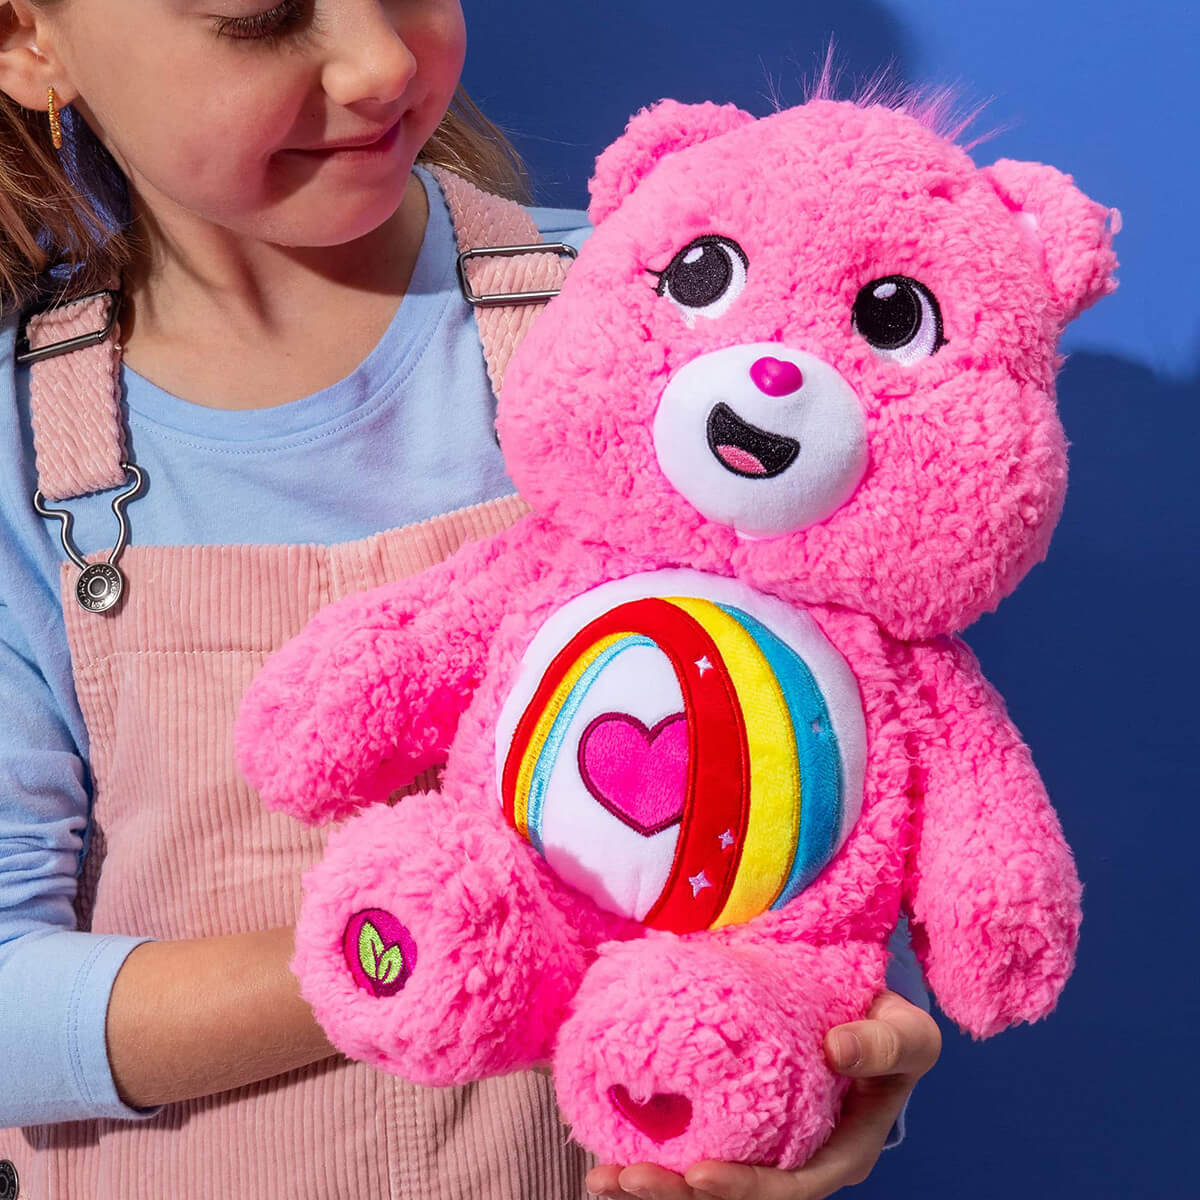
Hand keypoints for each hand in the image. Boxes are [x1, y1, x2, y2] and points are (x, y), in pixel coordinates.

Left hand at [584, 990, 940, 1199]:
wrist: (862, 1008)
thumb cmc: (889, 1030)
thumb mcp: (907, 1035)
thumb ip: (883, 1043)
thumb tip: (838, 1050)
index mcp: (836, 1155)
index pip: (787, 1189)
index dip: (743, 1188)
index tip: (697, 1175)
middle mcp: (793, 1162)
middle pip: (732, 1194)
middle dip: (677, 1194)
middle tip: (624, 1178)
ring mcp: (758, 1145)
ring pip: (702, 1178)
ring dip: (652, 1183)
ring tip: (599, 1177)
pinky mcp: (731, 1121)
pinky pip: (687, 1143)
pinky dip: (647, 1147)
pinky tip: (605, 1146)